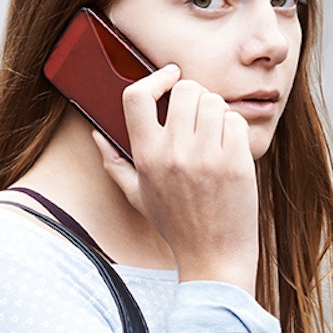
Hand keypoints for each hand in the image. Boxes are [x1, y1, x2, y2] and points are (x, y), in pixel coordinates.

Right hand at [92, 64, 259, 291]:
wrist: (213, 257)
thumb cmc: (175, 224)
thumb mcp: (138, 195)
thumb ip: (115, 163)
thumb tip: (96, 134)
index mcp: (145, 157)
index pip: (136, 97)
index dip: (154, 78)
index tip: (169, 75)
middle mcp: (173, 154)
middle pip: (184, 90)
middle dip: (194, 95)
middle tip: (198, 114)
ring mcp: (206, 157)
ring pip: (213, 101)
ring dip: (216, 111)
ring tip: (213, 133)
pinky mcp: (235, 162)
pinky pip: (235, 120)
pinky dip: (234, 128)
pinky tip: (229, 146)